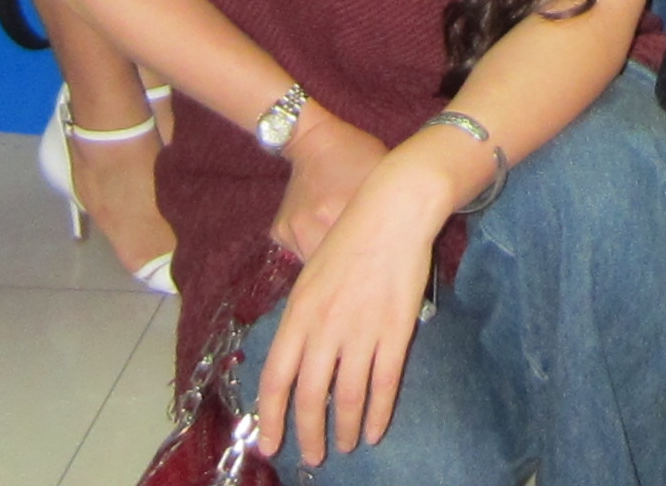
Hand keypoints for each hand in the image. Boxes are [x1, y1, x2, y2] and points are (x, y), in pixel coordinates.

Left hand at [249, 120, 454, 462]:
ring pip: (347, 397)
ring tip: (343, 446)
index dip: (270, 417)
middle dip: (308, 434)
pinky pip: (383, 384)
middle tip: (312, 457)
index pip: (276, 378)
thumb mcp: (311, 273)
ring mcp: (361, 331)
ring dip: (343, 430)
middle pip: (310, 396)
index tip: (269, 444)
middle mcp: (325, 328)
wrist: (394, 208)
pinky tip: (374, 431)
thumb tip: (299, 354)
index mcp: (298, 313)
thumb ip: (304, 316)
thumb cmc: (352, 233)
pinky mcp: (396, 331)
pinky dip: (378, 413)